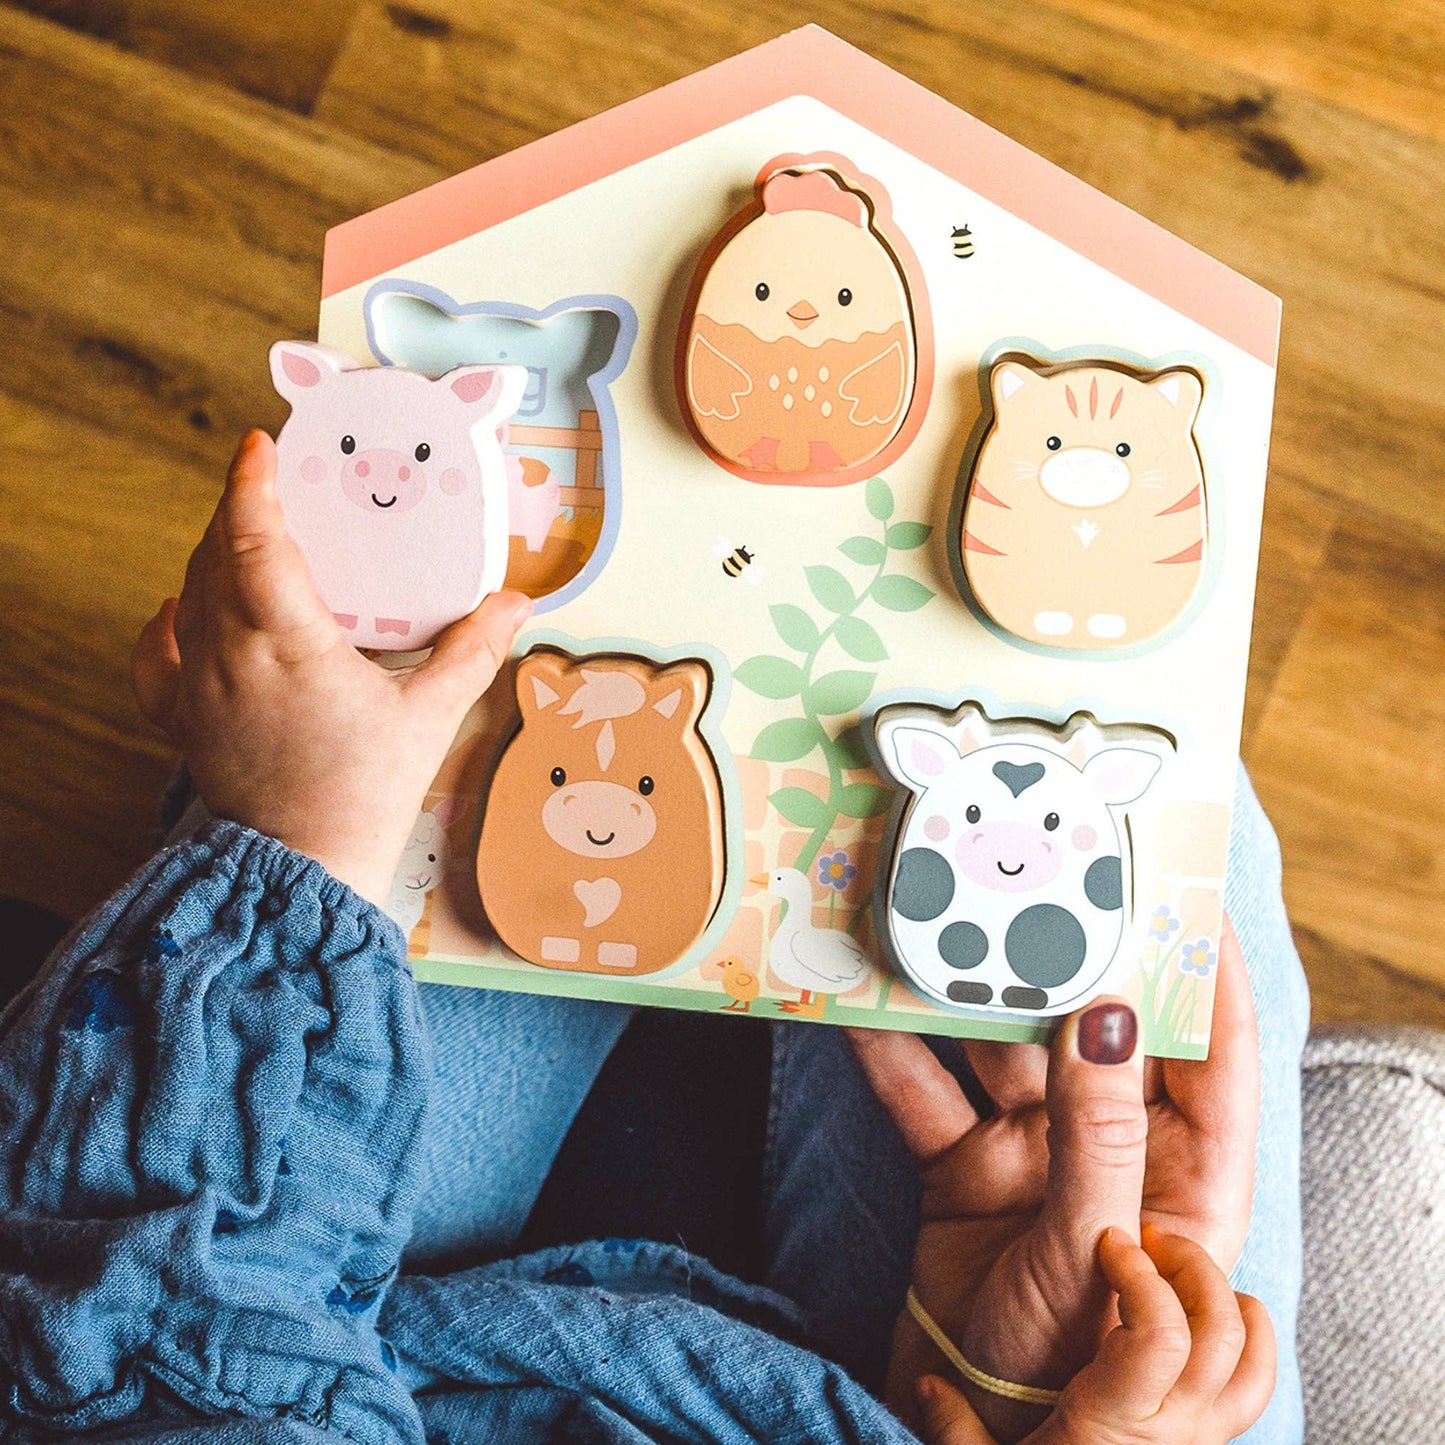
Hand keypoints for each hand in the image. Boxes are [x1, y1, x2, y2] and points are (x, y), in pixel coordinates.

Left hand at [131, 429, 530, 905]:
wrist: (304, 868)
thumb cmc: (366, 794)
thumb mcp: (430, 716)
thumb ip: (473, 651)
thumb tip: (518, 603)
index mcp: (287, 643)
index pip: (252, 540)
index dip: (251, 485)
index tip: (260, 445)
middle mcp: (229, 654)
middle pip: (214, 555)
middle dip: (237, 510)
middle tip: (273, 485)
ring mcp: (198, 687)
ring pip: (188, 593)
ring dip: (211, 554)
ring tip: (246, 535)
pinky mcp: (183, 720)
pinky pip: (158, 653)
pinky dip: (168, 619)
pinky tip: (182, 608)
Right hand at [850, 919, 1258, 1440]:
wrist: (980, 1435)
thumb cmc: (1075, 1367)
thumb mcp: (1094, 1249)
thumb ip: (1103, 1133)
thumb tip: (1110, 1017)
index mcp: (1186, 1171)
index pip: (1216, 1050)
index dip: (1206, 969)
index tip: (1181, 889)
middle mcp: (1112, 1147)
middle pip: (1098, 1033)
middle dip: (1068, 960)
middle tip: (1036, 881)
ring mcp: (1033, 1153)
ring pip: (1001, 1051)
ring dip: (967, 997)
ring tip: (935, 927)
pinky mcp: (962, 1166)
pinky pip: (924, 1094)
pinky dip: (890, 1054)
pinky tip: (860, 1007)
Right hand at [915, 1226, 1275, 1444]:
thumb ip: (954, 1429)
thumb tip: (926, 1383)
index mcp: (1116, 1426)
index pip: (1161, 1335)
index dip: (1140, 1275)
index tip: (1108, 1242)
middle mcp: (1175, 1432)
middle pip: (1219, 1330)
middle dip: (1189, 1265)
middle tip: (1145, 1239)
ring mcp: (1202, 1439)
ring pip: (1251, 1355)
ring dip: (1223, 1293)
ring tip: (1178, 1264)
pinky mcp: (1212, 1443)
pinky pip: (1254, 1382)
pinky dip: (1250, 1334)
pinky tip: (1212, 1308)